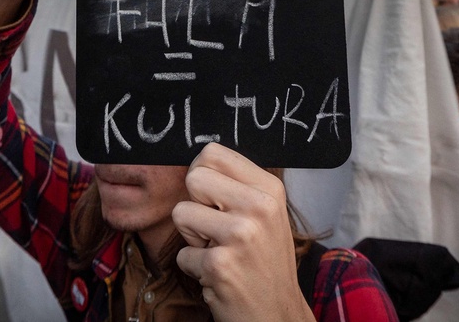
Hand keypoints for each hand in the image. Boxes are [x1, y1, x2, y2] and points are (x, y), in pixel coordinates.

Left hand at [173, 144, 312, 321]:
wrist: (278, 313)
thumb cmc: (264, 261)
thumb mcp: (265, 214)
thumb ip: (238, 186)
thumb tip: (199, 160)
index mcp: (269, 189)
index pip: (213, 152)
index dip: (202, 173)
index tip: (211, 195)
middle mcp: (259, 208)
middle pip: (193, 177)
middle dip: (195, 204)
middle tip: (216, 228)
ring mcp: (240, 236)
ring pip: (180, 213)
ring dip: (193, 238)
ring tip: (220, 251)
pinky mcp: (219, 265)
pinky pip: (182, 254)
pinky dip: (194, 268)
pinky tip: (219, 274)